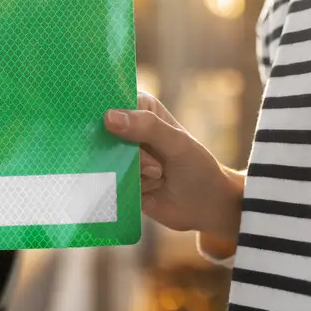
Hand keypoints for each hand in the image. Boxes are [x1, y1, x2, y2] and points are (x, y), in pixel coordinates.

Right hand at [105, 92, 242, 257]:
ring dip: (133, 174)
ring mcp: (120, 156)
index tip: (119, 135)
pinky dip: (127, 188)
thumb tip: (108, 116)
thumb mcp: (177, 144)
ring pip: (106, 161)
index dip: (109, 117)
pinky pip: (108, 182)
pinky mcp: (117, 179)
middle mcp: (127, 130)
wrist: (205, 207)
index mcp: (141, 109)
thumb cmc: (197, 168)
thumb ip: (147, 127)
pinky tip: (148, 191)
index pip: (113, 104)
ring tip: (158, 178)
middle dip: (130, 155)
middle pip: (105, 136)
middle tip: (156, 168)